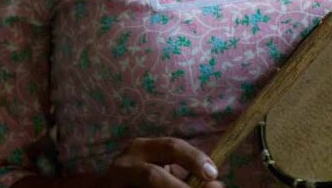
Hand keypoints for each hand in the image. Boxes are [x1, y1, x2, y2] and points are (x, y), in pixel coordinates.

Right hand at [98, 137, 223, 187]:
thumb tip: (218, 186)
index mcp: (143, 148)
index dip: (194, 159)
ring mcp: (113, 183)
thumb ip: (186, 172)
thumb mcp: (162, 167)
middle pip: (152, 176)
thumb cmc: (142, 177)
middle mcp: (125, 164)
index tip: (213, 175)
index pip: (171, 147)